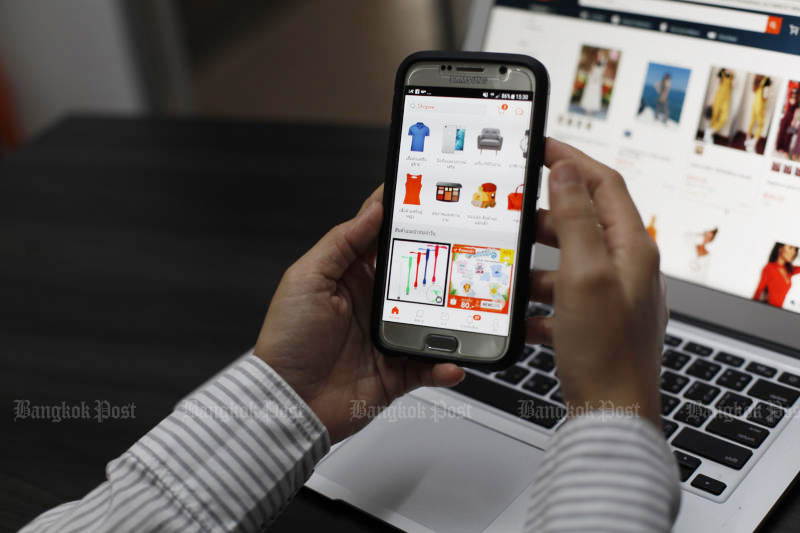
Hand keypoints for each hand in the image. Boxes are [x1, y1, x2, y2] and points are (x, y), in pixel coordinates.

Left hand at [254, 185, 464, 441]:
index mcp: (350, 277)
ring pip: (430, 322)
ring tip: (466, 310)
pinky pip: (428, 367)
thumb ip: (341, 243)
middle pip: (416, 278)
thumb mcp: (307, 279)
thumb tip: (372, 210)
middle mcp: (372, 305)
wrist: (287, 403)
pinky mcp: (396, 373)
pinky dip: (444, 366)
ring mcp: (387, 339)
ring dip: (449, 318)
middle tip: (465, 251)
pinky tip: (452, 362)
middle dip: (440, 266)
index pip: (382, 239)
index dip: (404, 219)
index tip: (431, 200)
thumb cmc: (288, 340)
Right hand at [528, 139, 666, 425]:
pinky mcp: (594, 322)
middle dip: (541, 218)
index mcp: (631, 247)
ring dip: (534, 265)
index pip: (603, 183)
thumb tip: (567, 170)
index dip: (571, 160)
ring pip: (565, 263)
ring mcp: (610, 296)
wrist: (611, 415)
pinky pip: (560, 299)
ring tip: (506, 269)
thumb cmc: (605, 351)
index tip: (540, 146)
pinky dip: (537, 302)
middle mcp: (625, 267)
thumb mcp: (584, 275)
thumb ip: (577, 218)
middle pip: (581, 222)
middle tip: (509, 214)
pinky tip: (518, 315)